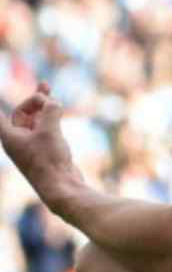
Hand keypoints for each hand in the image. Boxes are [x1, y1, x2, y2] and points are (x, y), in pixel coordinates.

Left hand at [0, 82, 83, 209]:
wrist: (61, 186)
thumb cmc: (49, 160)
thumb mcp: (49, 129)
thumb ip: (50, 110)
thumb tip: (54, 103)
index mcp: (9, 135)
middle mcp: (18, 140)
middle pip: (21, 113)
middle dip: (34, 99)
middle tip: (45, 85)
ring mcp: (33, 145)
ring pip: (36, 119)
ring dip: (44, 106)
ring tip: (49, 89)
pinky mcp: (46, 149)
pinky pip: (45, 128)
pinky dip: (51, 117)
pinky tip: (60, 111)